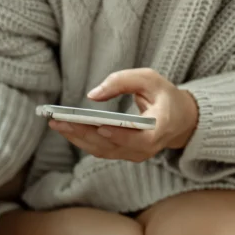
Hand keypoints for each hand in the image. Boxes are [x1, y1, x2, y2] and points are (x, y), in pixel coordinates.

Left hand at [48, 68, 199, 161]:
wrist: (179, 120)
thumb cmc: (163, 96)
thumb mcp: (150, 79)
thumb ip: (123, 82)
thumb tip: (93, 95)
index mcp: (161, 128)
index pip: (141, 139)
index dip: (121, 135)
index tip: (101, 127)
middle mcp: (147, 148)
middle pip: (113, 144)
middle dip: (84, 133)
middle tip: (60, 121)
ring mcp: (134, 154)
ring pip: (102, 149)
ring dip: (77, 137)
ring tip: (56, 123)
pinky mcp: (123, 155)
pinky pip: (100, 149)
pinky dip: (81, 139)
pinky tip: (65, 128)